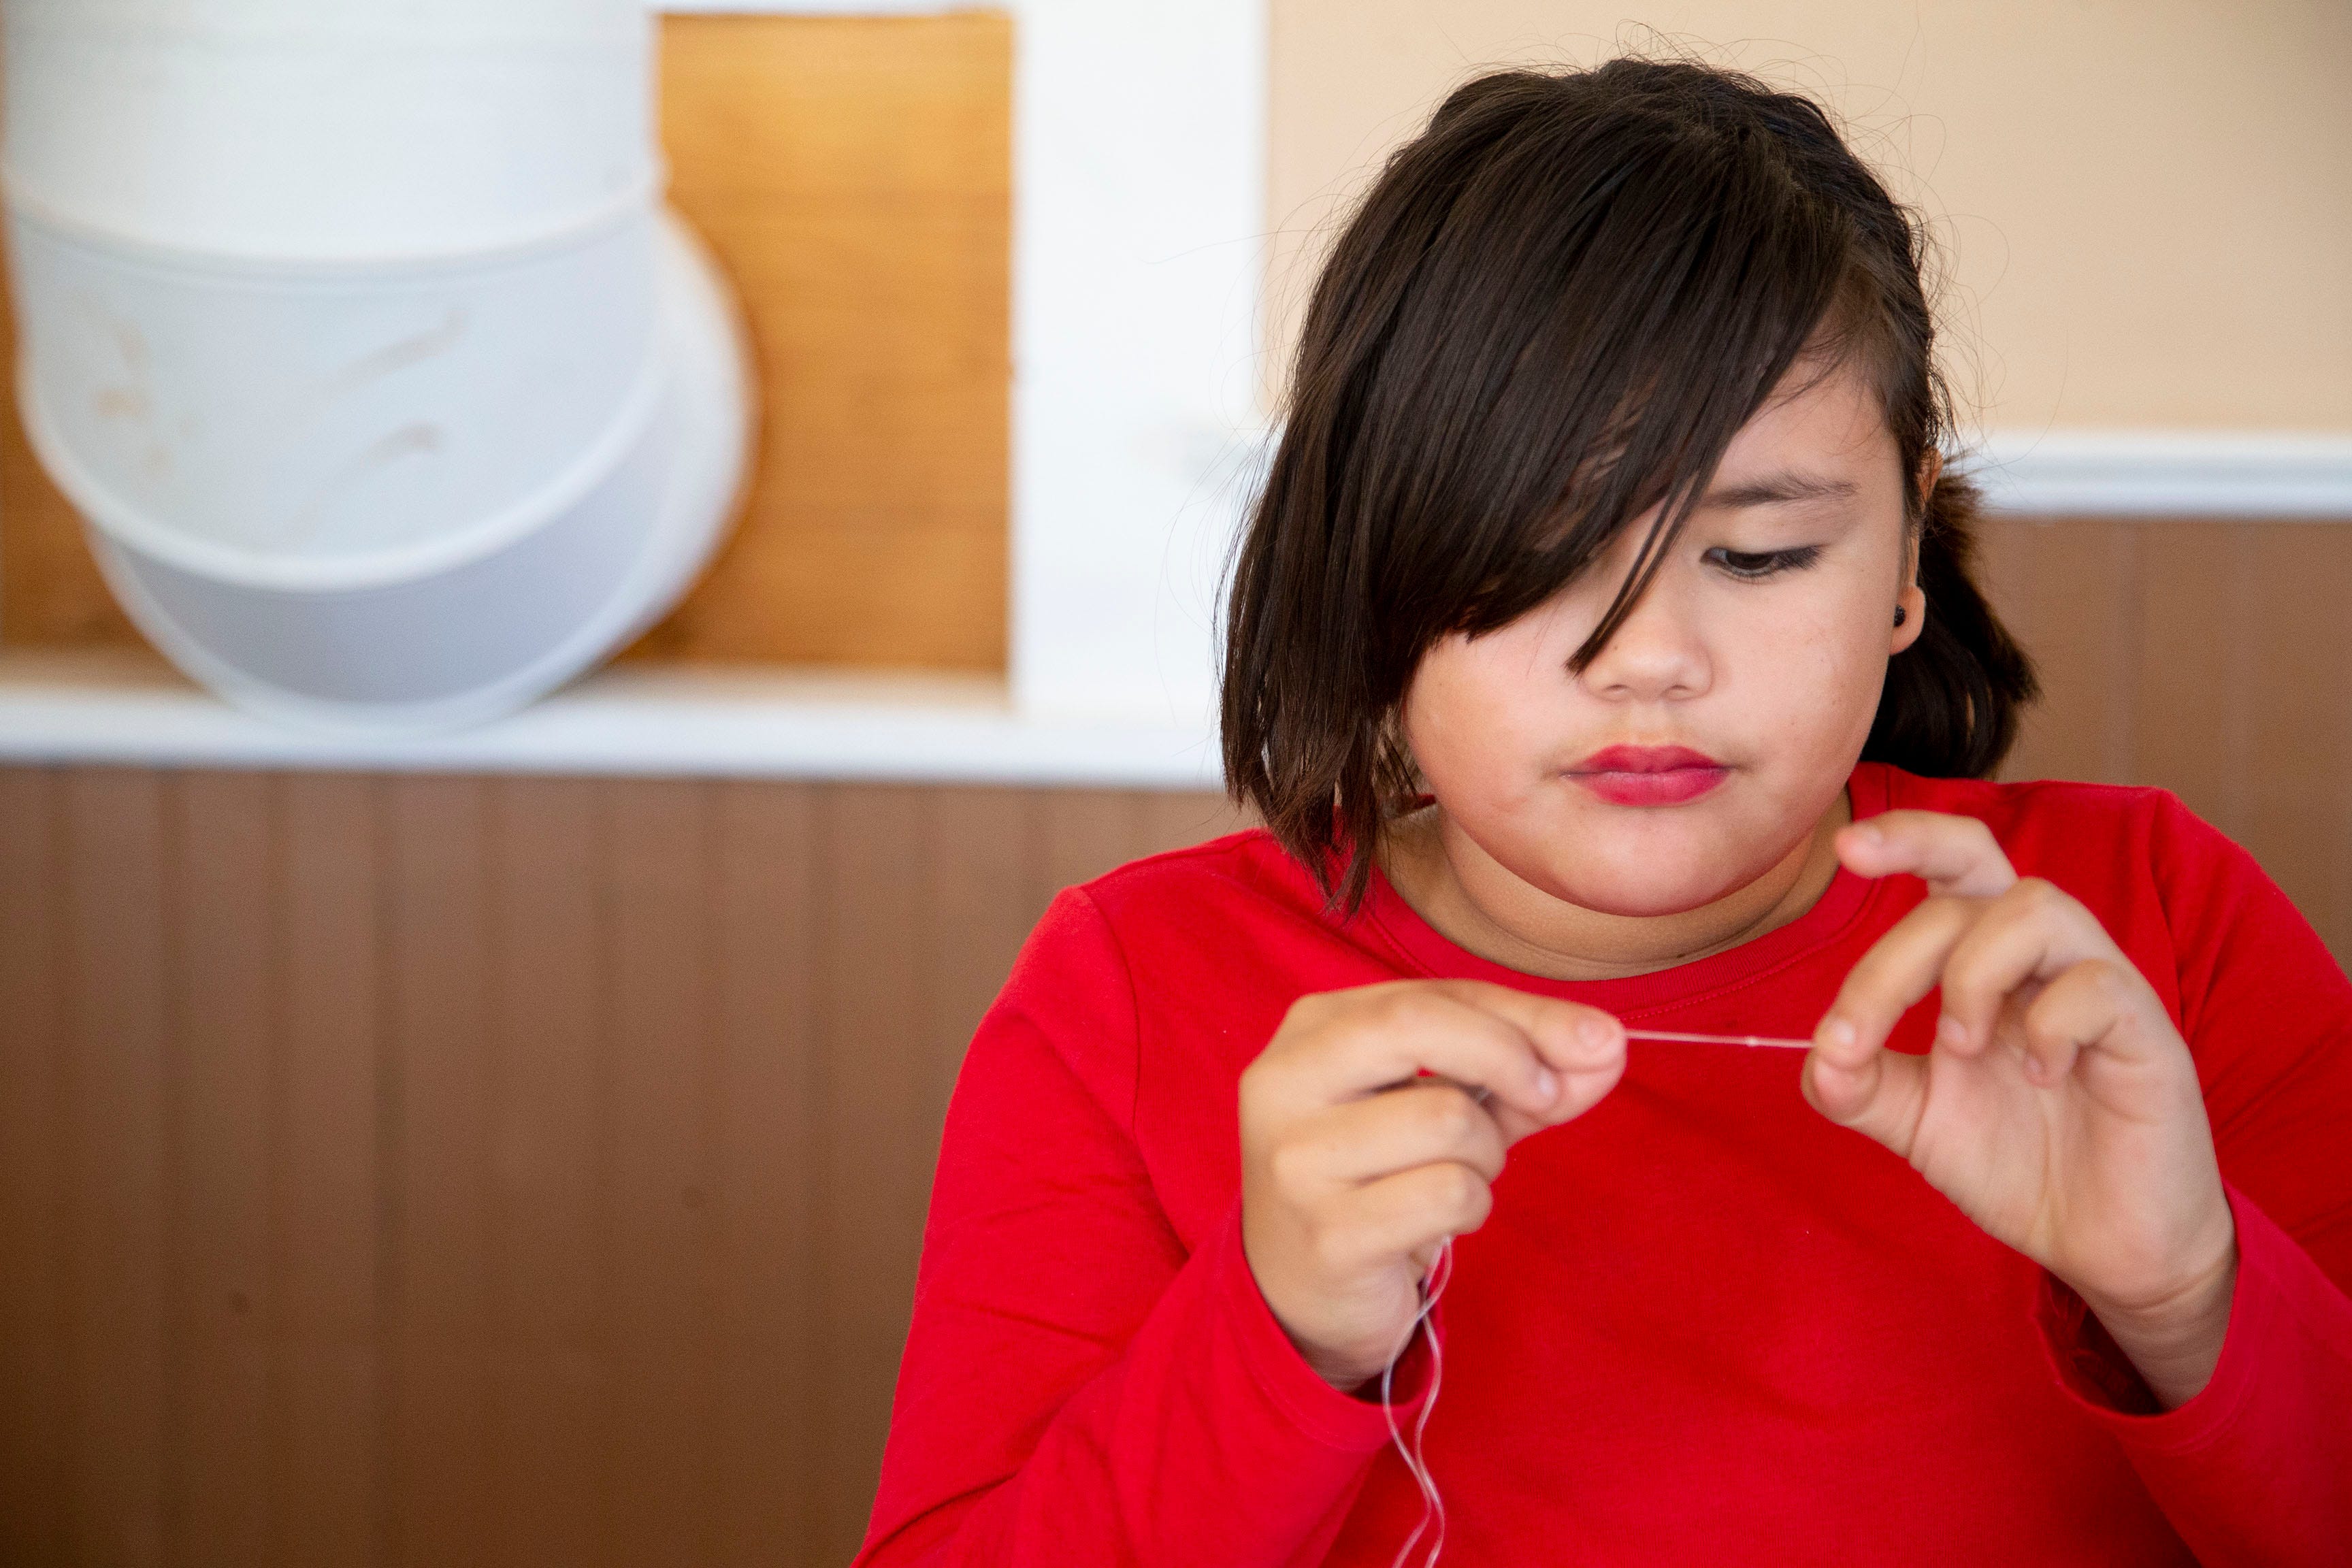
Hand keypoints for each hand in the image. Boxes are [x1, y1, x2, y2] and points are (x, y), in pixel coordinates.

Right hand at [1241, 980, 1626, 1390]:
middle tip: (1543, 1100)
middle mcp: (1285, 1081)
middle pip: (1418, 1024)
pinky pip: (1448, 1193)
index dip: (1528, 1014)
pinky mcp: (1326, 1233)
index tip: (1597, 1041)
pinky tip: (1438, 1221)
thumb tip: (1607, 1045)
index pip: (1432, 992)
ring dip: (1487, 1155)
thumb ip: (1524, 1069)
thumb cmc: (1382, 1175)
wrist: (1302, 1290)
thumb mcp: (1448, 1103)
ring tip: (1458, 1177)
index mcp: (1311, 1029)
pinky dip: (1471, 1206)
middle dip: (1510, 1056)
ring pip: (1448, 1119)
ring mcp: (1297, 1159)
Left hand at [1804, 810, 2238, 1406]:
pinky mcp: (2150, 1034)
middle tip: (1854, 1034)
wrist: (2104, 1244)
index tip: (1844, 848)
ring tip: (1961, 1049)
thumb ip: (1857, 1083)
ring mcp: (2103, 987)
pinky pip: (2098, 985)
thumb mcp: (1916, 1119)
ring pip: (2037, 908)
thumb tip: (1817, 1057)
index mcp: (1990, 960)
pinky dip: (2050, 1026)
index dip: (1908, 837)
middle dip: (1894, 957)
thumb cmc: (2019, 1161)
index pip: (1956, 862)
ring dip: (1972, 975)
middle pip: (1972, 885)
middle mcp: (2045, 957)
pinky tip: (2042, 1078)